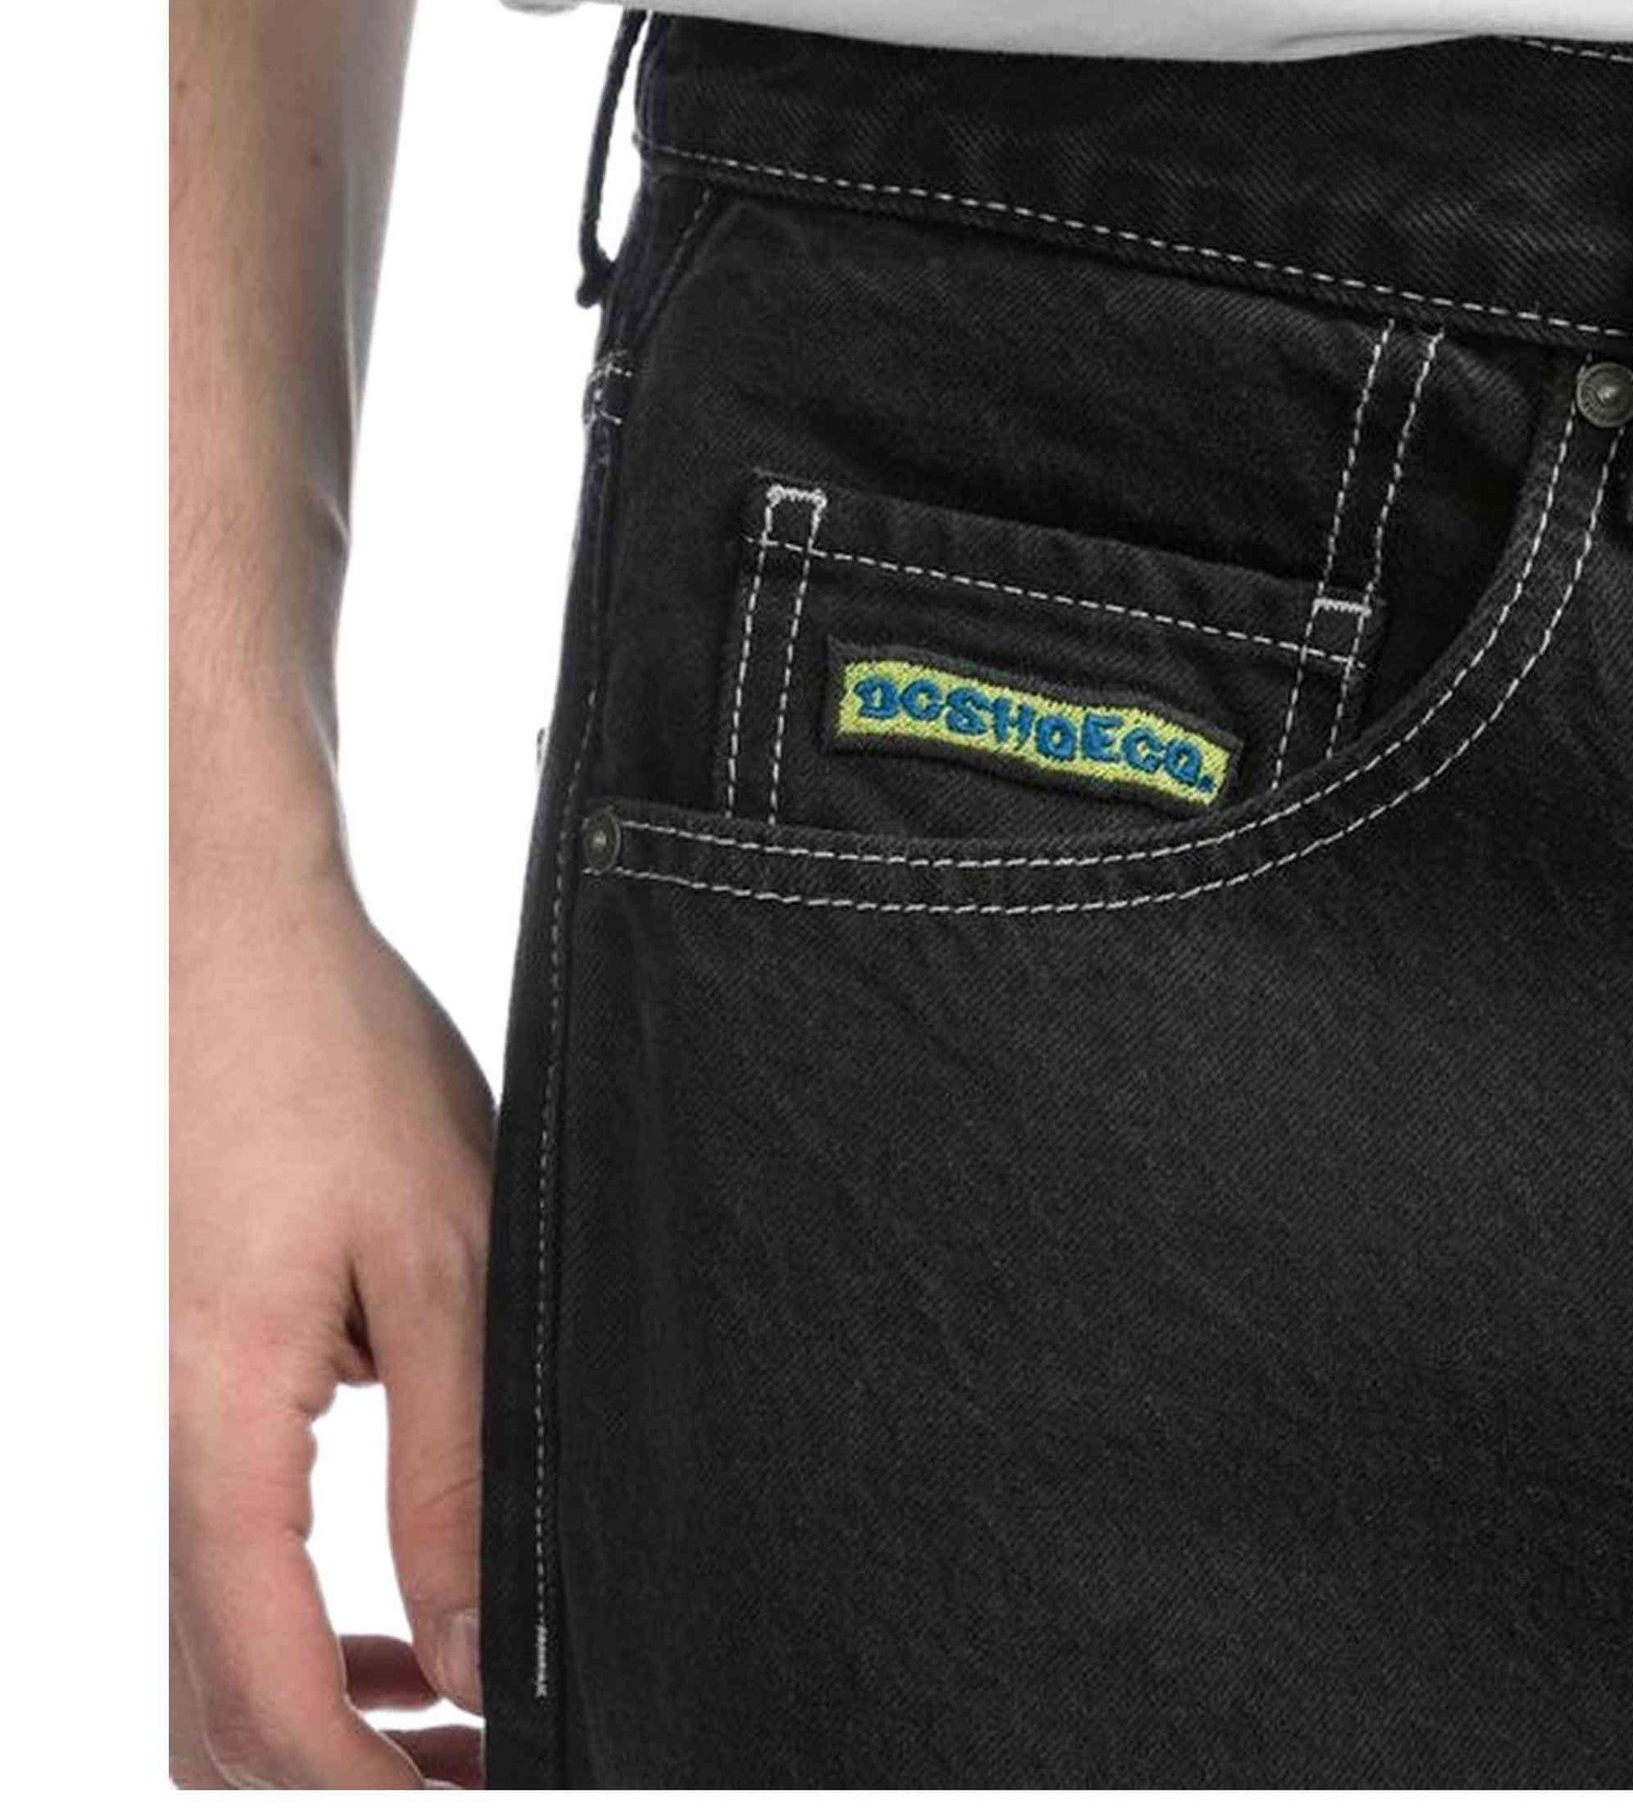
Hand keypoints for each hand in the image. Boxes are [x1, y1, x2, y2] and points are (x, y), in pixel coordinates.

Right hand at [171, 864, 492, 1786]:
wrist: (212, 931)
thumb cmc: (327, 1059)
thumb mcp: (440, 1258)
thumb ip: (451, 1461)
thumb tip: (470, 1644)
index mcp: (210, 1422)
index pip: (261, 1695)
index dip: (361, 1793)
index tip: (469, 1804)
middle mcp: (138, 1439)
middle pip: (205, 1707)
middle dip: (336, 1778)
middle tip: (473, 1777)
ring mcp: (129, 1412)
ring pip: (189, 1647)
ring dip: (308, 1715)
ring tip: (442, 1726)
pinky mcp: (153, 1376)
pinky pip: (196, 1555)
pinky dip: (281, 1627)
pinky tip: (382, 1626)